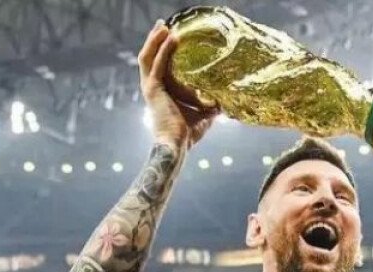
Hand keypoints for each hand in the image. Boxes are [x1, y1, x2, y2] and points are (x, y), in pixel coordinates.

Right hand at [139, 21, 219, 149]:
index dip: (162, 50)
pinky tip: (172, 38)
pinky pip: (158, 64)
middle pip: (149, 57)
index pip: (157, 66)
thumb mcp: (203, 116)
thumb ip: (210, 107)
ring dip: (155, 40)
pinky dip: (164, 50)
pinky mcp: (153, 88)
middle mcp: (152, 87)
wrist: (176, 145)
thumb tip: (224, 102)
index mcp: (160, 92)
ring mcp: (150, 87)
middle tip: (164, 25)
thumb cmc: (187, 135)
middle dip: (155, 40)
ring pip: (147, 57)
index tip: (172, 37)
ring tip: (164, 26)